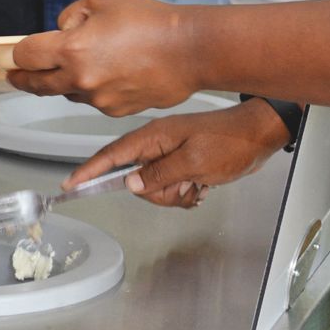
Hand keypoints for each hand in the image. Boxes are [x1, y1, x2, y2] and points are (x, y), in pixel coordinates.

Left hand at [8, 0, 201, 114]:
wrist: (189, 50)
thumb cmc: (151, 21)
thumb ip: (72, 14)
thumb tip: (61, 29)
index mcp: (71, 49)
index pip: (26, 55)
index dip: (20, 52)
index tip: (18, 53)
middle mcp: (80, 79)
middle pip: (36, 84)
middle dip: (23, 79)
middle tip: (14, 77)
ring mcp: (97, 99)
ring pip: (66, 92)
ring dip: (65, 80)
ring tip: (85, 62)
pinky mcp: (114, 111)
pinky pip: (92, 100)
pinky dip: (93, 88)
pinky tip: (113, 71)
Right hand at [62, 100, 287, 207]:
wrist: (259, 135)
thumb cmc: (231, 142)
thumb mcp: (195, 162)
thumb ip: (160, 174)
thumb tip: (131, 184)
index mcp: (153, 138)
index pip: (112, 157)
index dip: (90, 172)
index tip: (70, 185)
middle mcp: (157, 146)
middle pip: (135, 181)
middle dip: (158, 192)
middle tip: (184, 186)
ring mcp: (168, 155)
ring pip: (153, 188)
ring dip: (175, 194)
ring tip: (198, 184)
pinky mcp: (181, 164)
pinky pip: (170, 188)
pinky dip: (185, 193)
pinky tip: (202, 186)